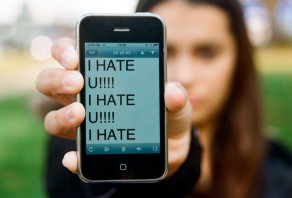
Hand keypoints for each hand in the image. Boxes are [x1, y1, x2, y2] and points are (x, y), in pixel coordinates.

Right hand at [37, 38, 192, 176]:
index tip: (73, 56)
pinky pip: (73, 155)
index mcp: (103, 76)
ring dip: (62, 115)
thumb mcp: (176, 104)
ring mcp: (86, 125)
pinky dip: (72, 157)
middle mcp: (86, 97)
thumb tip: (171, 92)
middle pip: (51, 82)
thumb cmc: (168, 116)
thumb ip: (176, 96)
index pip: (71, 55)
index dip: (64, 50)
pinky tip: (75, 158)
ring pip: (53, 117)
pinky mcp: (91, 150)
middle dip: (57, 79)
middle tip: (78, 82)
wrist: (171, 149)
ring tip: (81, 113)